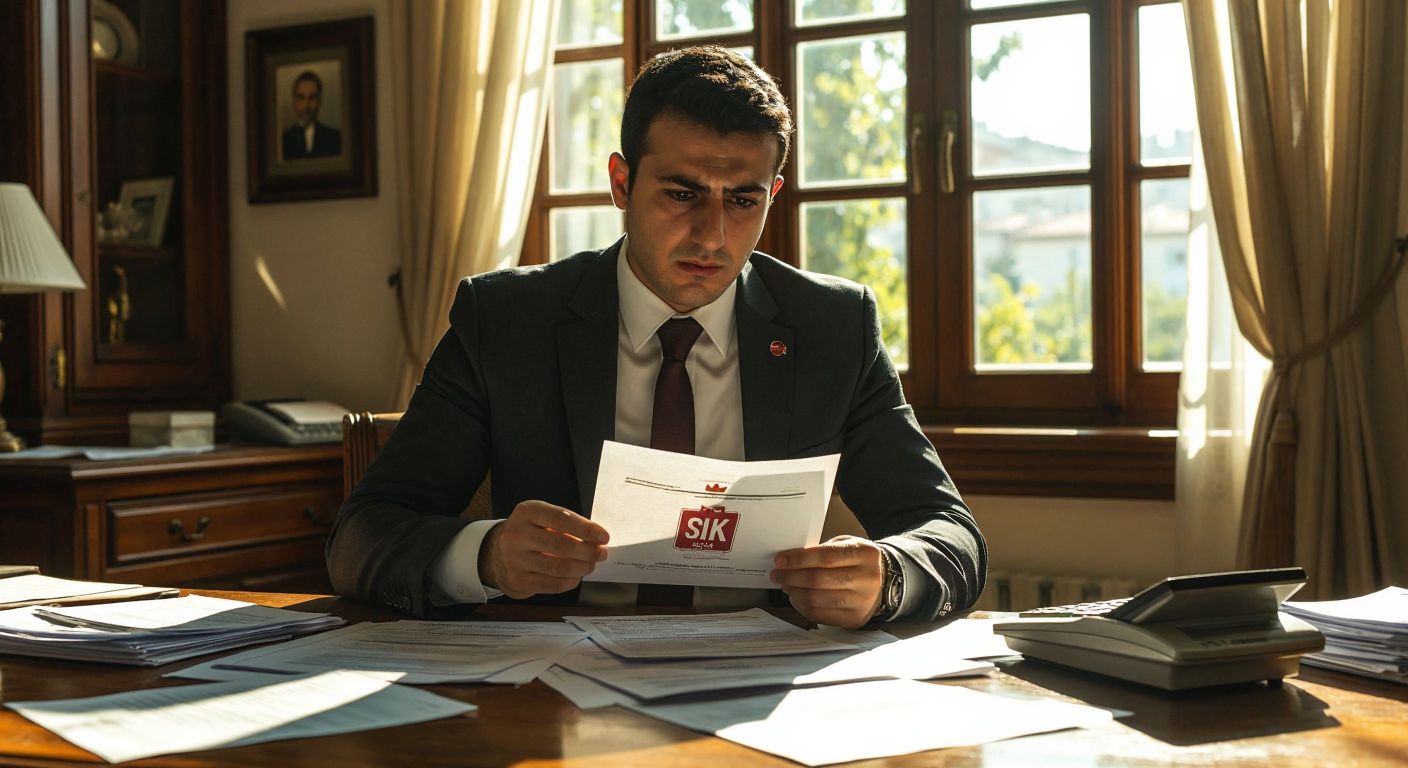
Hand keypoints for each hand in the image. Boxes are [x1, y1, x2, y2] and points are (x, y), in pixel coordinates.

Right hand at [477, 500, 608, 598]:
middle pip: (562, 545)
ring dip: (582, 567)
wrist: (497, 553)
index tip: (603, 536)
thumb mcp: (541, 517)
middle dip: (588, 551)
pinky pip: (552, 584)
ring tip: (591, 565)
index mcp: (527, 512)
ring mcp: (515, 559)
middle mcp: (517, 534)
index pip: (561, 519)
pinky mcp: (518, 580)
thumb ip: (566, 523)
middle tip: (601, 553)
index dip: (586, 529)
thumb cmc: (529, 532)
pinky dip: (571, 581)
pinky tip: (577, 576)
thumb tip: (596, 539)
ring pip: (559, 568)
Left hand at [771, 535, 884, 628]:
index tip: (781, 560)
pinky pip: (820, 615)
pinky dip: (802, 606)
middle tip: (778, 574)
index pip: (826, 556)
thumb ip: (823, 550)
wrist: (883, 583)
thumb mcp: (847, 545)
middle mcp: (867, 579)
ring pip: (817, 599)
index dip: (799, 559)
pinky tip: (796, 597)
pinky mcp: (854, 619)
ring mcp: (862, 601)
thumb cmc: (858, 561)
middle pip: (819, 579)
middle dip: (792, 576)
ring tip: (785, 584)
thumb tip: (790, 560)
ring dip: (794, 592)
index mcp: (866, 554)